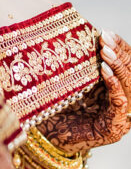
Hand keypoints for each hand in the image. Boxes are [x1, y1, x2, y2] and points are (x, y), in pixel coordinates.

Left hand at [38, 30, 130, 153]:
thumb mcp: (77, 80)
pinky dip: (114, 85)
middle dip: (120, 53)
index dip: (122, 48)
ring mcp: (122, 118)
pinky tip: (105, 71)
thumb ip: (86, 64)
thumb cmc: (59, 106)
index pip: (128, 65)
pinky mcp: (114, 129)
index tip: (108, 33)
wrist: (46, 136)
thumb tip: (88, 34)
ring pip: (129, 86)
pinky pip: (120, 103)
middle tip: (106, 39)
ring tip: (105, 52)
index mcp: (118, 90)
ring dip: (118, 66)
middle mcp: (125, 103)